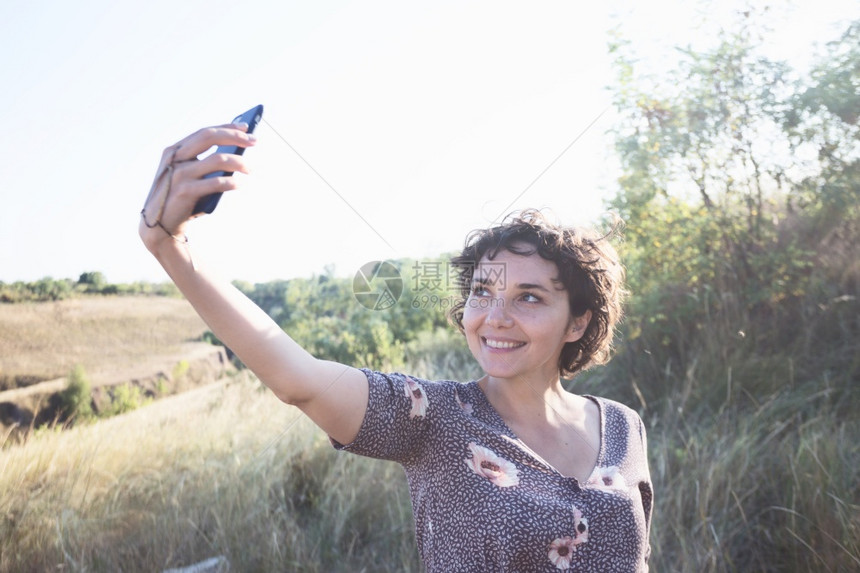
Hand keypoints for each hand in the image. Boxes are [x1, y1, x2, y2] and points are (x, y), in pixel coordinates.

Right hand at [139, 123, 256, 253]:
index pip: (204, 132)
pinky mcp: (185, 191)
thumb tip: (236, 153)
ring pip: (217, 159)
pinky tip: (238, 184)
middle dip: (234, 136)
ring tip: (249, 169)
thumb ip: (203, 163)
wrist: (159, 223)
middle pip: (209, 137)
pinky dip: (231, 182)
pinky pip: (216, 182)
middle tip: (254, 140)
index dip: (226, 128)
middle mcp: (175, 158)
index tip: (245, 127)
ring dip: (238, 162)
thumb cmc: (180, 197)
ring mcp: (179, 174)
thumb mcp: (187, 175)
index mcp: (174, 150)